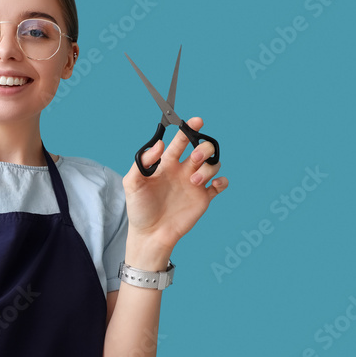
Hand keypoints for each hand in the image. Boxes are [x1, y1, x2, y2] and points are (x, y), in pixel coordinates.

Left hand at [123, 117, 228, 257]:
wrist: (150, 234)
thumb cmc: (139, 209)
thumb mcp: (133, 183)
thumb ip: (143, 162)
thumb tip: (159, 144)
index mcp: (167, 164)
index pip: (181, 141)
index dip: (189, 128)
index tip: (196, 121)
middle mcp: (183, 171)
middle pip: (202, 149)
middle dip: (202, 149)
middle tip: (193, 160)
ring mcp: (194, 184)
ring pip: (213, 165)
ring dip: (208, 168)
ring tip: (194, 182)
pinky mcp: (203, 199)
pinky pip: (220, 184)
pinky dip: (222, 181)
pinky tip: (213, 185)